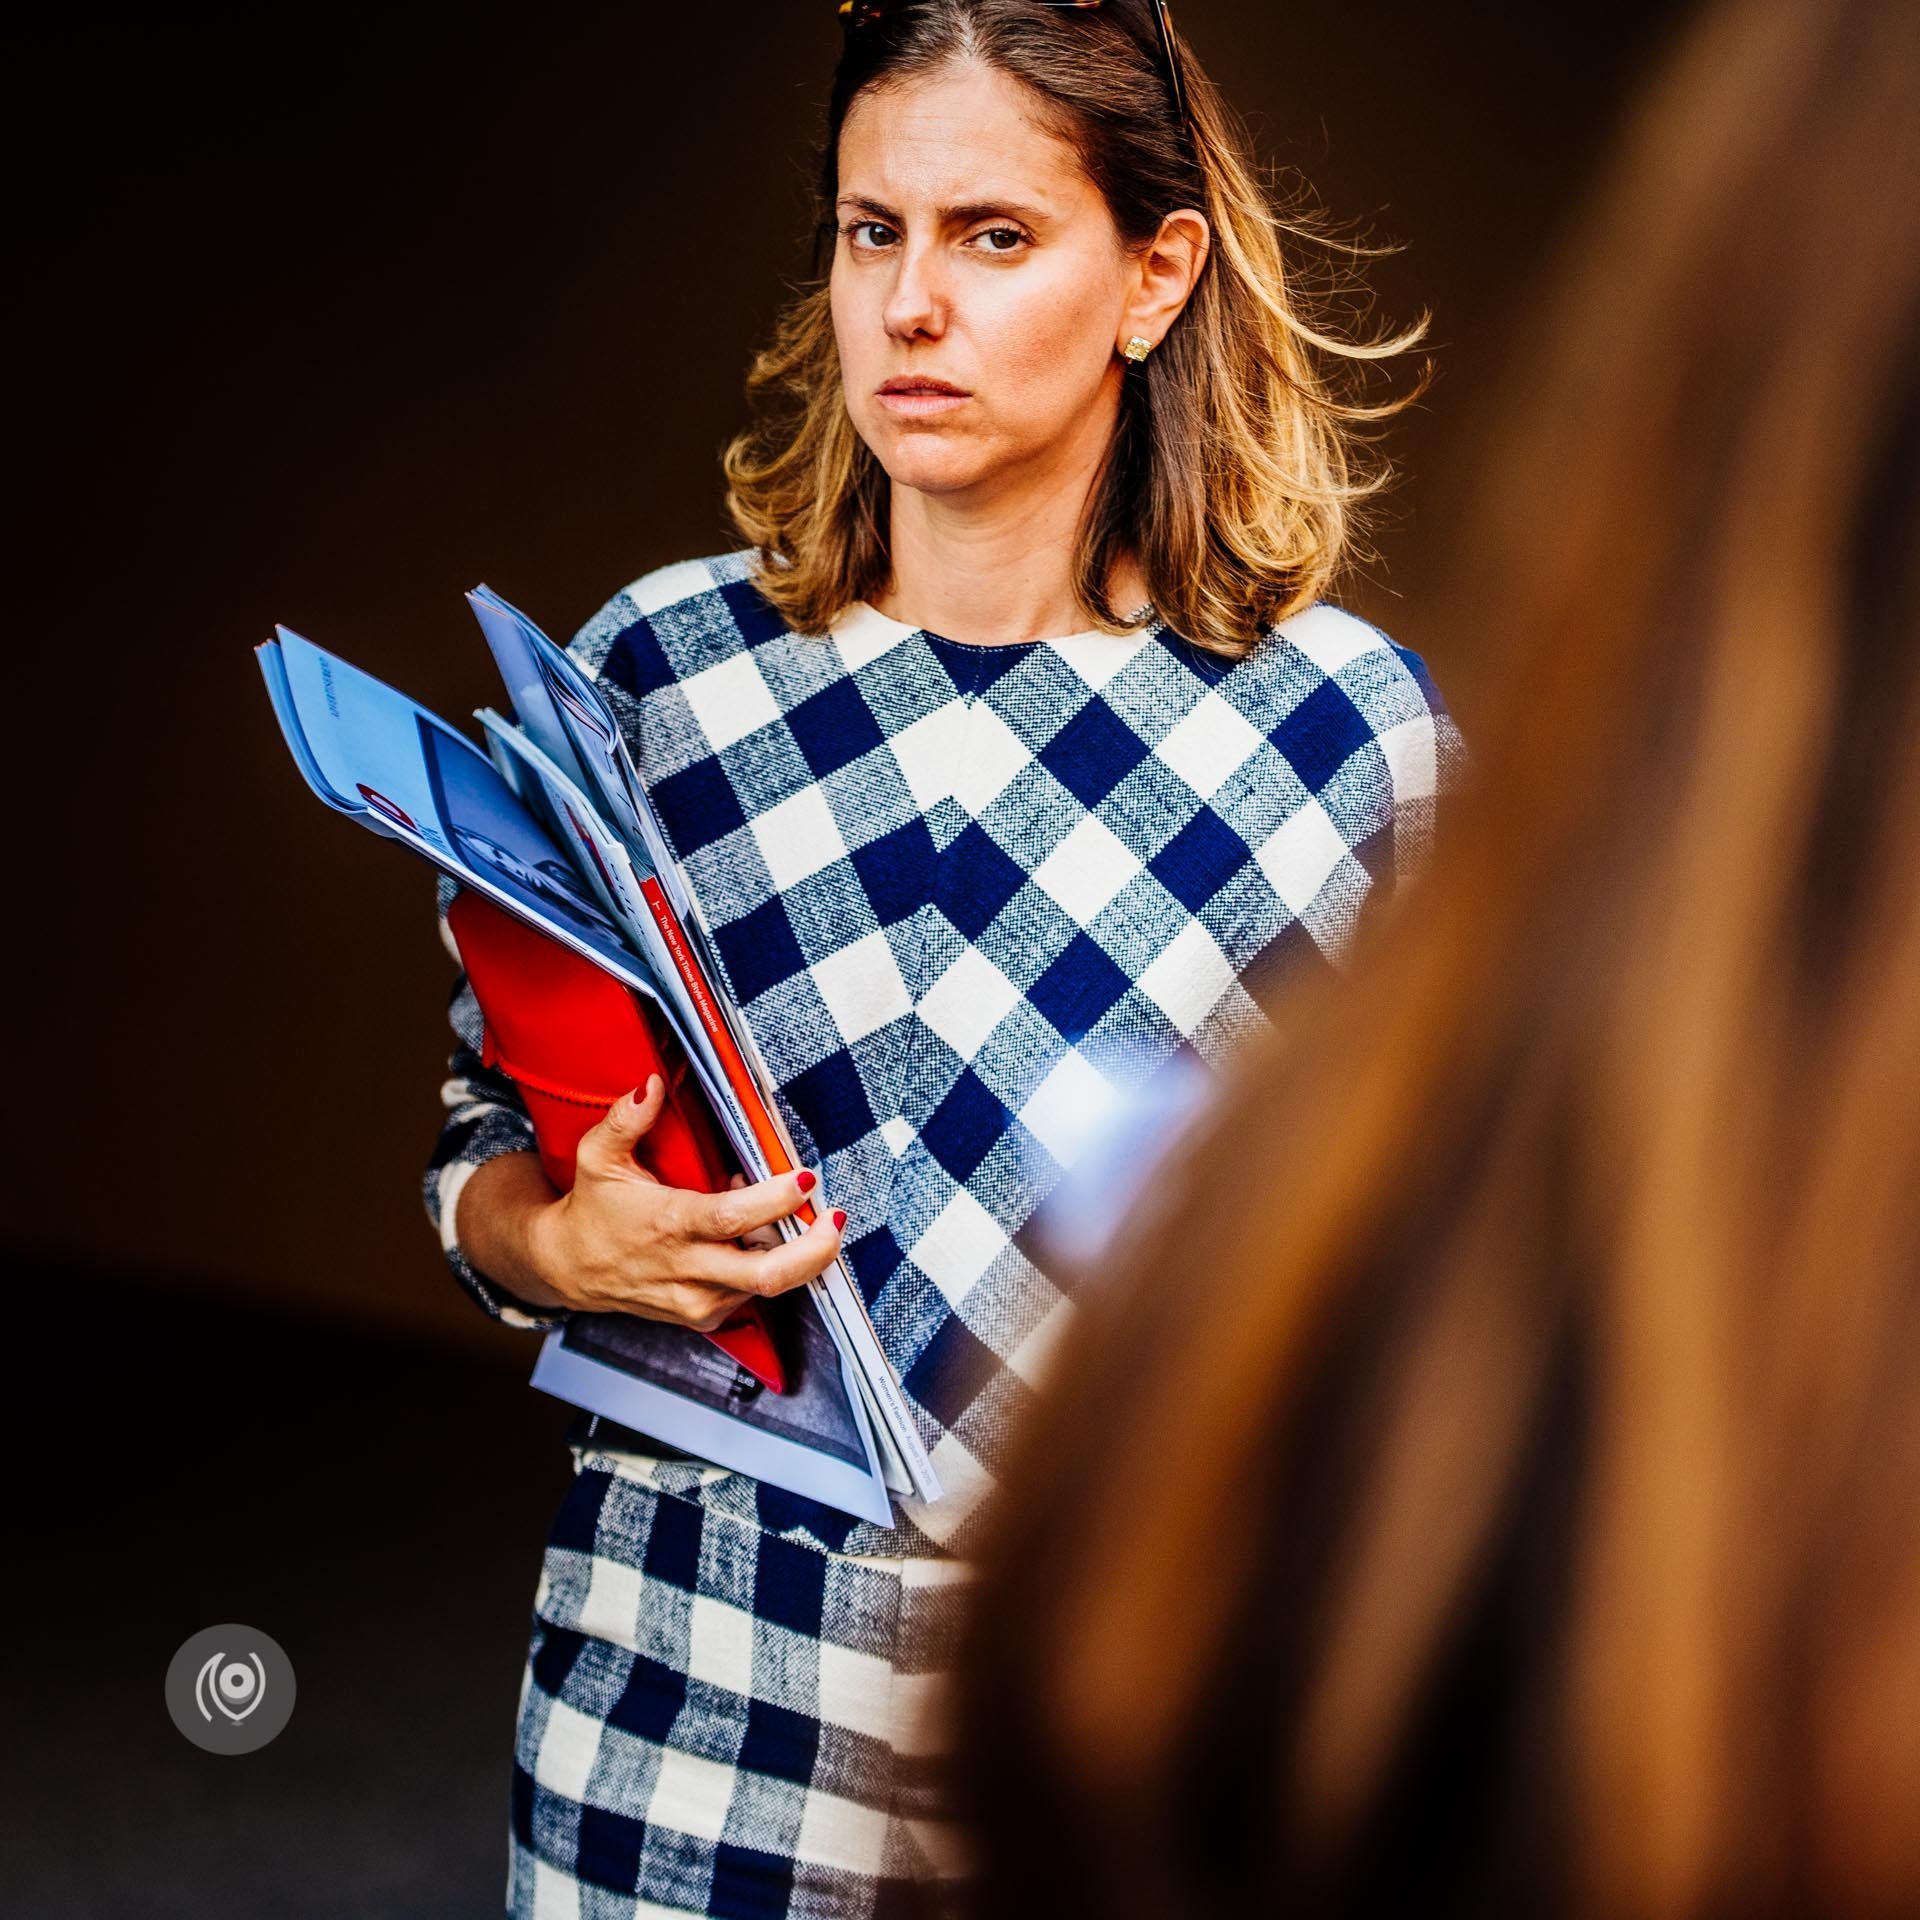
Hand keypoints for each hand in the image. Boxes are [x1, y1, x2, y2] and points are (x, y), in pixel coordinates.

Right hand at [527, 1075, 843, 1331]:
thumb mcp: (598, 1157)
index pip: (733, 1218)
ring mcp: (699, 1301)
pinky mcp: (705, 1317)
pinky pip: (753, 1294)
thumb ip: (626, 1120)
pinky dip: (769, 1264)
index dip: (777, 1200)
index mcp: (669, 1225)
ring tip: (797, 1217)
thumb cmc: (592, 1209)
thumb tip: (653, 1083)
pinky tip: (762, 1236)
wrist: (568, 1268)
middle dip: (815, 1250)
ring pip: (768, 1286)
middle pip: (769, 1275)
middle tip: (836, 1218)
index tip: (805, 1178)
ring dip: (795, 1252)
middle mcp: (688, 1270)